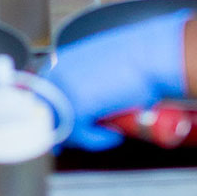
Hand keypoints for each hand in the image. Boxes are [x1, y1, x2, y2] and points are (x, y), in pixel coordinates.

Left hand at [42, 12, 189, 150]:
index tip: (64, 130)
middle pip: (50, 114)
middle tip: (88, 138)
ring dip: (86, 136)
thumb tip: (86, 106)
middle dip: (67, 131)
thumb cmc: (137, 58)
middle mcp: (58, 73)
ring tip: (110, 131)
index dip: (55, 114)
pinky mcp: (78, 106)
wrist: (151, 55)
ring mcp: (65, 89)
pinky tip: (115, 134)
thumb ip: (88, 81)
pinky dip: (98, 140)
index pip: (46, 94)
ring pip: (65, 127)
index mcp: (63, 61)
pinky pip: (81, 136)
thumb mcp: (104, 66)